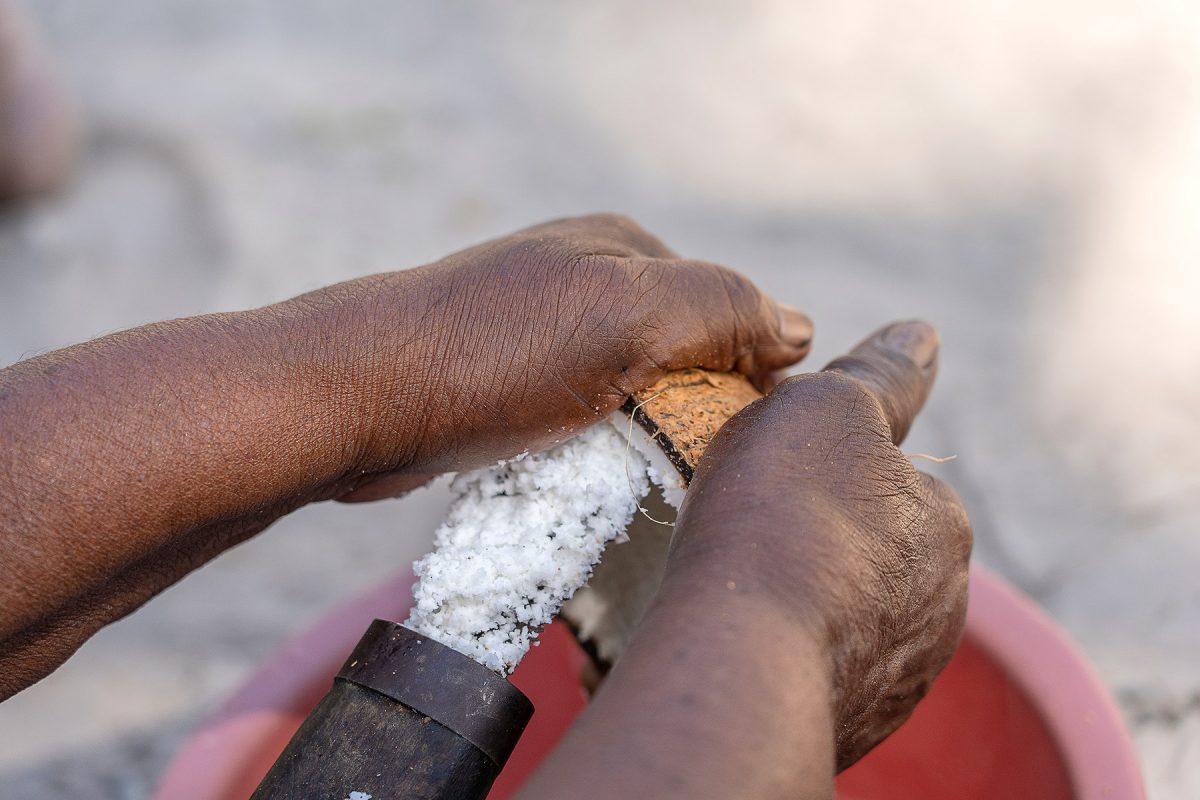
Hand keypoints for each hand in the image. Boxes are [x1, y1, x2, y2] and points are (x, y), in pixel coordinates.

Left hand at [322, 214, 812, 498]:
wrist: (354, 399)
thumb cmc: (489, 354)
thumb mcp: (625, 314)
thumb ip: (719, 308)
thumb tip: (797, 329)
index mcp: (622, 247)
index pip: (728, 308)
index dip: (749, 370)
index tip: (739, 431)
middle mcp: (583, 279)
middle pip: (681, 351)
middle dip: (692, 406)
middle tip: (684, 460)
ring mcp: (541, 331)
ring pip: (631, 390)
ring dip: (643, 433)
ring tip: (630, 471)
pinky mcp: (507, 383)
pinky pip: (581, 418)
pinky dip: (595, 447)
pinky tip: (584, 471)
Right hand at [669, 320, 970, 770]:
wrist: (741, 657)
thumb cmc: (779, 515)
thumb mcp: (826, 409)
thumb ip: (879, 376)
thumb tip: (924, 334)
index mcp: (942, 528)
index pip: (892, 485)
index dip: (826, 473)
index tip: (772, 480)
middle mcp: (942, 608)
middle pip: (872, 554)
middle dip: (824, 542)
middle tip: (751, 535)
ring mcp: (900, 677)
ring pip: (849, 618)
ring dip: (808, 603)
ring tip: (740, 594)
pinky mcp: (856, 728)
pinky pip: (822, 676)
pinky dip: (791, 656)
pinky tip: (746, 644)